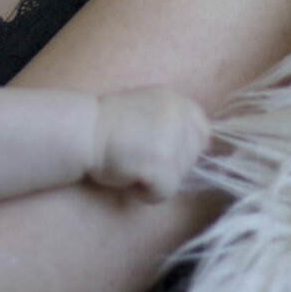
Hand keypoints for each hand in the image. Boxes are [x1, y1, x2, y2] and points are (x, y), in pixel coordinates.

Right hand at [90, 85, 209, 202]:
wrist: (80, 131)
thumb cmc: (107, 126)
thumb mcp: (147, 110)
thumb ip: (175, 123)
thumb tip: (210, 145)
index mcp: (174, 98)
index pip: (202, 131)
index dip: (182, 147)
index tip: (156, 146)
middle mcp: (178, 113)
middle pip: (191, 158)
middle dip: (166, 164)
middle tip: (135, 151)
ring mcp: (170, 136)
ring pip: (178, 177)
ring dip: (155, 178)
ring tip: (129, 160)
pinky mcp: (160, 160)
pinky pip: (164, 192)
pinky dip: (145, 192)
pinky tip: (126, 175)